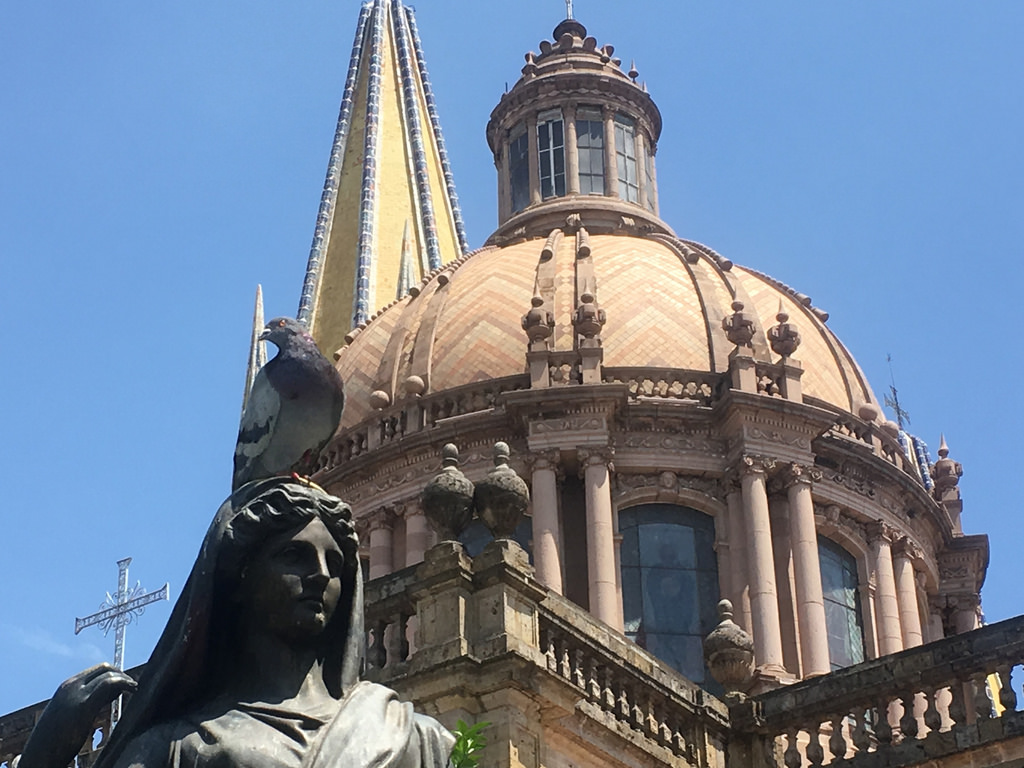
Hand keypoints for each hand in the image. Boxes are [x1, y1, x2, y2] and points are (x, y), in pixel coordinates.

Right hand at [18, 664, 136, 767]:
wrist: (38, 755)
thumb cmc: (54, 740)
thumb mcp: (68, 714)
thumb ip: (86, 702)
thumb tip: (110, 694)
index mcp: (66, 687)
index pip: (97, 670)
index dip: (115, 674)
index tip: (126, 683)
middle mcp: (71, 686)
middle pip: (104, 668)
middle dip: (121, 674)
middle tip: (133, 686)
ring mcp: (77, 694)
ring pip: (108, 674)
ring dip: (125, 678)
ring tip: (135, 688)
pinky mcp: (84, 705)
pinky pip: (109, 684)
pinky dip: (124, 683)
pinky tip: (133, 689)